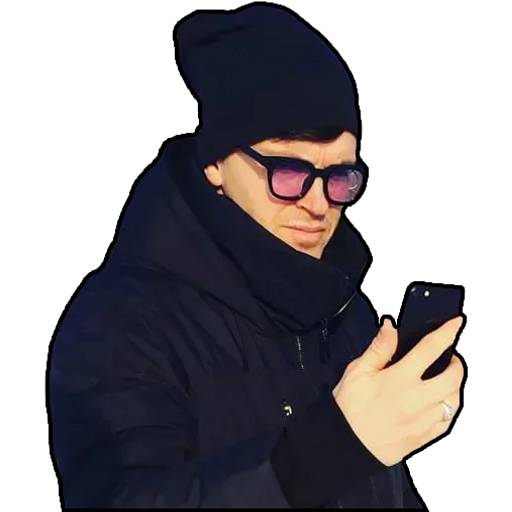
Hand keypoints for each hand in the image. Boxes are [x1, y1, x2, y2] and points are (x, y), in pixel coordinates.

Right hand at [332, 315, 465, 465]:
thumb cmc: (349, 409)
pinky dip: (447, 408)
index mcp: (399, 380)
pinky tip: (437, 402)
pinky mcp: (424, 437)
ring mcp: (422, 421)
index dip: (446, 332)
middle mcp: (415, 400)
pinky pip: (447, 421)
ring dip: (453, 386)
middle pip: (453, 377)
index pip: (430, 349)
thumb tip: (390, 327)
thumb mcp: (358, 371)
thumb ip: (379, 348)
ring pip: (454, 400)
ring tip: (442, 379)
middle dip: (455, 362)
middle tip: (448, 357)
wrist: (346, 444)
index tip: (455, 324)